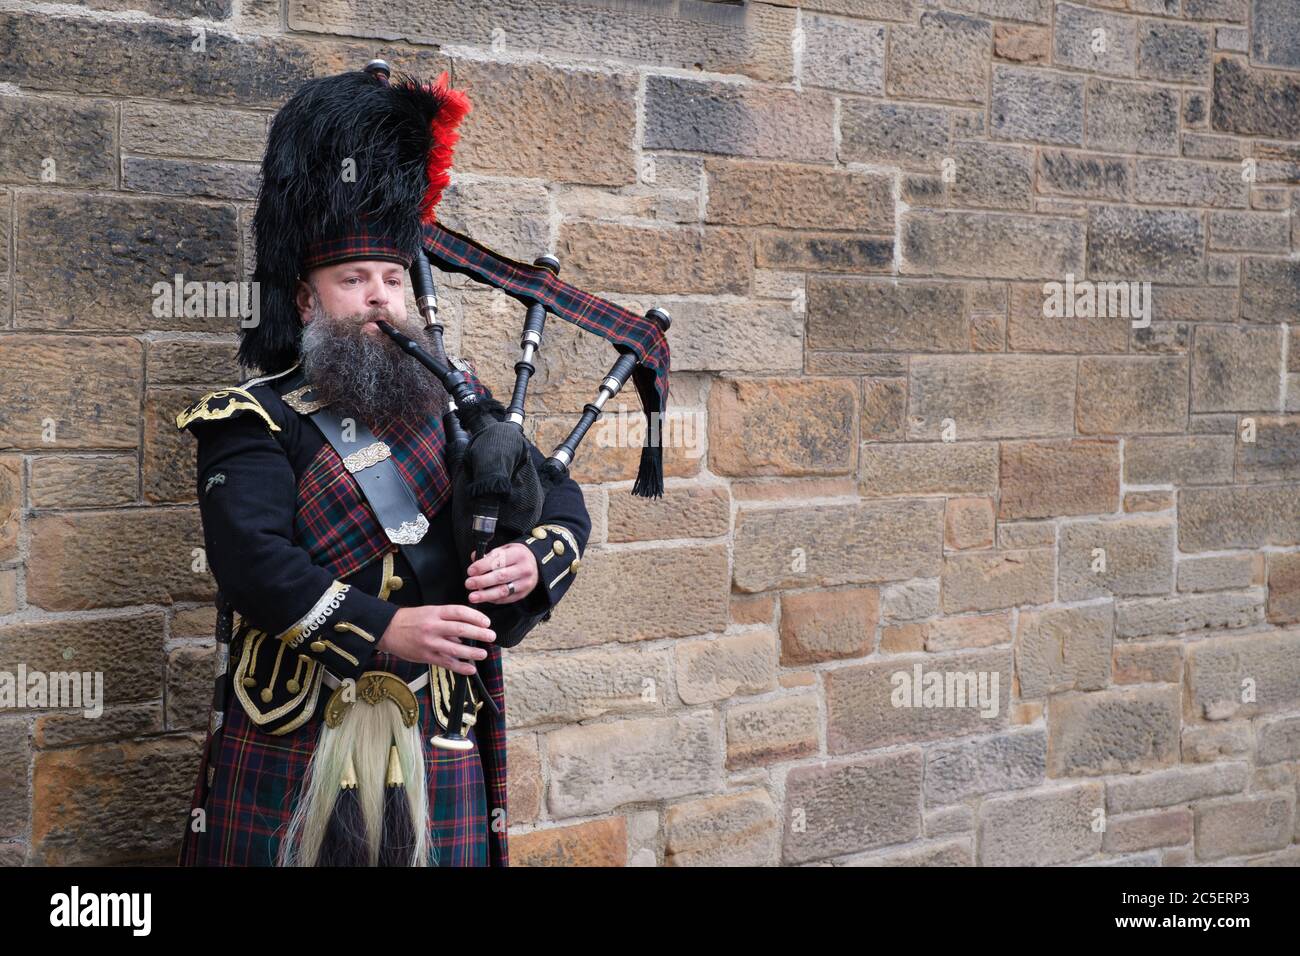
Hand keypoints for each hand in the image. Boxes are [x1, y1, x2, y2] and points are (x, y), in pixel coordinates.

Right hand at [376, 605, 495, 673]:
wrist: (388, 630)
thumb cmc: (410, 620)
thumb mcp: (429, 612)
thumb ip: (447, 620)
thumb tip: (466, 630)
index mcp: (435, 612)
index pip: (459, 612)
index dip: (475, 617)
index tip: (486, 622)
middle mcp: (433, 627)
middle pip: (460, 629)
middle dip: (479, 633)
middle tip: (491, 636)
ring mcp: (429, 643)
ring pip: (455, 648)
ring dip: (472, 652)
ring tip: (483, 653)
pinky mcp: (426, 656)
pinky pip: (446, 663)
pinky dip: (460, 667)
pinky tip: (470, 668)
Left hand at [465, 542, 537, 604]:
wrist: (537, 565)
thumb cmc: (516, 556)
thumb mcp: (506, 549)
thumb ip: (490, 554)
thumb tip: (474, 557)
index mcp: (518, 554)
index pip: (498, 561)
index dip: (482, 566)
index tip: (470, 571)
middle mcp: (524, 569)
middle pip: (501, 577)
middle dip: (482, 581)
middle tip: (468, 584)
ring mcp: (525, 583)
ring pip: (503, 591)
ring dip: (486, 595)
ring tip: (473, 596)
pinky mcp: (523, 594)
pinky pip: (506, 599)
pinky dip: (493, 599)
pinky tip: (483, 598)